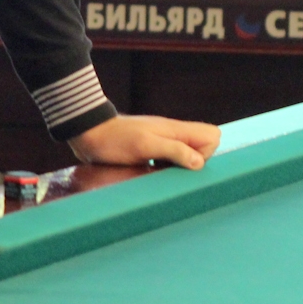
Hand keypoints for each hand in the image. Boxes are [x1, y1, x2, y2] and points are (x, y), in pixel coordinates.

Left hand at [68, 114, 220, 170]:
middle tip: (170, 170)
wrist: (90, 134)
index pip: (212, 136)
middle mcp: (173, 135)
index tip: (186, 163)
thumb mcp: (145, 145)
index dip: (206, 153)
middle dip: (193, 165)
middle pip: (203, 149)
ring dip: (178, 170)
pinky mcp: (152, 152)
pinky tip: (151, 174)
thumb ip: (174, 150)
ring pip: (186, 158)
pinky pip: (170, 163)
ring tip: (158, 173)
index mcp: (176, 130)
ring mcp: (163, 143)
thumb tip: (199, 163)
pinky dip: (165, 171)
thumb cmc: (116, 140)